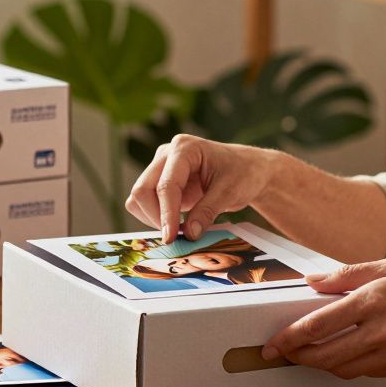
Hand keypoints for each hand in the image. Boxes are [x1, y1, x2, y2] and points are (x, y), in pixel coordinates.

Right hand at [125, 134, 277, 242]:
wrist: (247, 170)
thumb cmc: (242, 173)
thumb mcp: (230, 192)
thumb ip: (208, 212)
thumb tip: (190, 235)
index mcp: (185, 148)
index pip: (166, 185)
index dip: (166, 214)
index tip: (171, 238)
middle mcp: (167, 154)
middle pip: (143, 190)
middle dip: (156, 217)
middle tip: (176, 238)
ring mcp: (161, 167)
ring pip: (139, 197)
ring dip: (152, 218)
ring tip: (179, 230)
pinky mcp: (159, 181)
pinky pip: (143, 203)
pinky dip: (153, 217)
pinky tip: (174, 224)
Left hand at [262, 257, 385, 378]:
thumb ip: (348, 274)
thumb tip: (313, 281)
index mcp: (374, 299)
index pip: (317, 325)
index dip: (289, 338)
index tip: (272, 344)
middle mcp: (381, 330)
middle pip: (324, 355)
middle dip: (298, 357)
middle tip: (284, 353)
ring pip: (343, 369)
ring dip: (320, 365)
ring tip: (309, 354)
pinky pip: (365, 373)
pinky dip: (347, 367)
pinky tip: (342, 356)